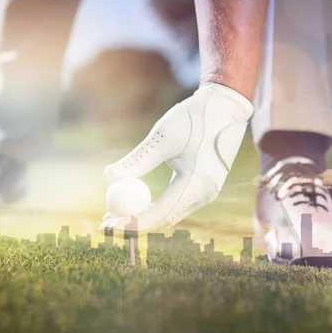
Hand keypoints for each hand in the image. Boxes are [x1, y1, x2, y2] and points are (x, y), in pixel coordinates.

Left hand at [100, 83, 253, 235]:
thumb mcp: (163, 137)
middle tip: (105, 225)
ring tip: (112, 215)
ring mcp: (206, 192)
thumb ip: (137, 160)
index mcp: (197, 184)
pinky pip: (175, 204)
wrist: (226, 107)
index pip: (159, 214)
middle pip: (163, 220)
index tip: (108, 225)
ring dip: (141, 217)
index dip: (132, 223)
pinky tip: (134, 203)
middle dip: (133, 225)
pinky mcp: (204, 187)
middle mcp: (204, 195)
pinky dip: (154, 207)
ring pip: (169, 214)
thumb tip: (109, 176)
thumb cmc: (195, 118)